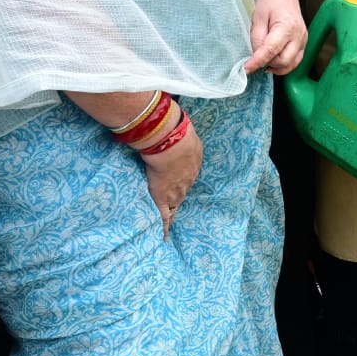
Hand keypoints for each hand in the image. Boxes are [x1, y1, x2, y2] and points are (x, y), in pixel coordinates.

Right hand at [142, 121, 202, 239]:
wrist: (170, 141)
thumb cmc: (175, 129)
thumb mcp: (181, 128)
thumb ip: (175, 128)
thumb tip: (168, 117)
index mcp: (193, 160)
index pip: (188, 172)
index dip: (183, 177)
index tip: (180, 180)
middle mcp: (188, 177)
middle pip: (184, 189)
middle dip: (180, 194)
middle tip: (176, 202)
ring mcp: (176, 189)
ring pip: (176, 203)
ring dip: (173, 210)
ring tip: (169, 220)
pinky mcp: (163, 197)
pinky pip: (164, 217)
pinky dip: (164, 228)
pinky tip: (163, 238)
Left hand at [246, 0, 306, 73]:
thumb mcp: (257, 17)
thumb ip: (257, 38)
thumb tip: (256, 56)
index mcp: (286, 26)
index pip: (270, 51)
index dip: (257, 62)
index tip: (245, 69)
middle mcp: (298, 34)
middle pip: (283, 61)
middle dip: (268, 64)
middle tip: (254, 62)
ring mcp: (303, 38)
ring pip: (292, 63)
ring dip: (277, 67)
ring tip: (263, 62)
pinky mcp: (303, 40)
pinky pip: (296, 59)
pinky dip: (285, 64)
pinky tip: (273, 60)